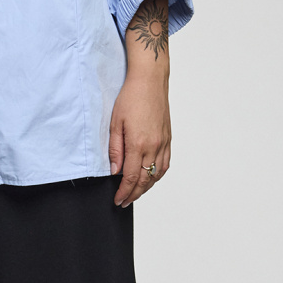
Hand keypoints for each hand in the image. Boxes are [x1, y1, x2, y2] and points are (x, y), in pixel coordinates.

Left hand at [110, 0, 171, 207]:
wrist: (150, 80)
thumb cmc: (130, 97)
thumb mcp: (114, 123)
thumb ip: (115, 149)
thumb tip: (115, 171)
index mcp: (139, 143)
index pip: (131, 177)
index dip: (124, 192)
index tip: (117, 200)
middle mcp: (154, 146)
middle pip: (146, 180)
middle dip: (134, 194)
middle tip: (124, 202)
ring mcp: (164, 142)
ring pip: (157, 174)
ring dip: (146, 187)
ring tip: (135, 193)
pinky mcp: (168, 138)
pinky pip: (165, 164)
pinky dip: (157, 175)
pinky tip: (150, 177)